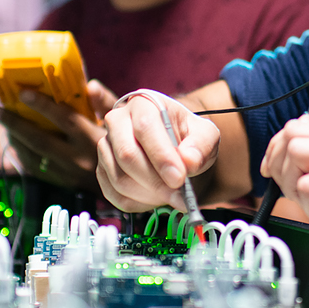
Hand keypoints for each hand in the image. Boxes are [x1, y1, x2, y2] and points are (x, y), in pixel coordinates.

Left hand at [0, 79, 115, 190]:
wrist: (129, 179)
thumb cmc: (124, 142)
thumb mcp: (121, 119)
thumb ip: (105, 102)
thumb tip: (90, 85)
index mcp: (93, 138)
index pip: (64, 119)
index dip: (42, 105)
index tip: (24, 93)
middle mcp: (79, 158)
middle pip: (40, 139)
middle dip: (16, 123)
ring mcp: (69, 173)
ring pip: (34, 156)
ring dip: (15, 139)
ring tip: (4, 123)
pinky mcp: (63, 184)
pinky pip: (36, 170)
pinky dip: (22, 155)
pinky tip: (16, 142)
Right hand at [96, 91, 219, 212]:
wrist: (176, 145)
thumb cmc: (187, 136)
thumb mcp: (205, 134)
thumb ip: (201, 145)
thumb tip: (189, 161)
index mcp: (143, 104)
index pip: (145, 127)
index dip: (161, 156)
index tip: (179, 178)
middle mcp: (118, 121)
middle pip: (127, 155)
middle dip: (155, 181)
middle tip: (179, 196)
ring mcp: (107, 147)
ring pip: (119, 178)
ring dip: (149, 195)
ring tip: (173, 196)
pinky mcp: (103, 171)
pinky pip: (114, 194)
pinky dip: (139, 203)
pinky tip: (157, 198)